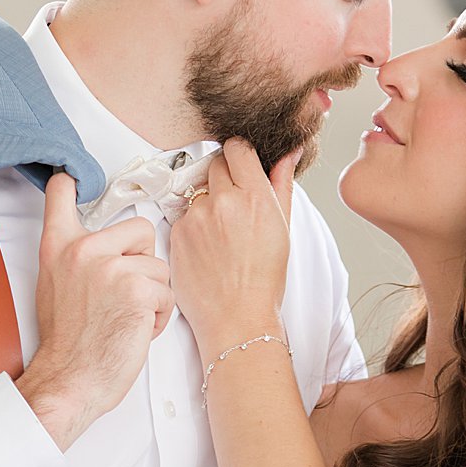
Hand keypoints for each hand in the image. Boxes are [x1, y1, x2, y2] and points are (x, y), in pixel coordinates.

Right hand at [15, 174, 173, 447]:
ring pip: (160, 266)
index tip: (72, 173)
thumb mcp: (57, 285)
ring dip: (154, 295)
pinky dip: (160, 316)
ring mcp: (110, 268)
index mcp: (60, 246)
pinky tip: (137, 330)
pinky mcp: (136, 289)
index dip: (72, 180)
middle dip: (144, 263)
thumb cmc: (69, 342)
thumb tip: (106, 241)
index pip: (62, 193)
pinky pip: (167, 293)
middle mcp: (83, 249)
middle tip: (123, 295)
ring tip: (128, 317)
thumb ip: (76, 255)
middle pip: (142, 230)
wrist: (71, 380)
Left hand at [169, 139, 295, 358]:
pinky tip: (207, 248)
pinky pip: (183, 216)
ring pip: (198, 191)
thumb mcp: (283, 228)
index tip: (241, 168)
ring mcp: (196, 217)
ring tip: (221, 235)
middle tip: (234, 206)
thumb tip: (288, 153)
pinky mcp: (177, 234)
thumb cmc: (264, 279)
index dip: (239, 156)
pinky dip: (193, 226)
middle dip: (224, 178)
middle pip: (215, 164)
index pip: (237, 147)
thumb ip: (282, 183)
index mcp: (255, 196)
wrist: (237, 318)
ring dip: (207, 203)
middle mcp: (224, 201)